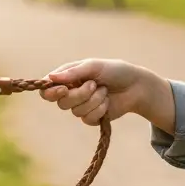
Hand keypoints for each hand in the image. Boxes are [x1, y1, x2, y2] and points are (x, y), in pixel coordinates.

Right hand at [39, 59, 172, 128]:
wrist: (136, 86)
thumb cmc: (115, 71)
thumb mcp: (93, 66)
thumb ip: (72, 72)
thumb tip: (50, 78)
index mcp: (68, 78)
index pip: (48, 89)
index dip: (52, 92)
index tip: (64, 89)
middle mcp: (71, 92)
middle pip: (61, 102)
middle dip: (80, 94)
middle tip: (93, 85)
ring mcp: (81, 106)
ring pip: (76, 111)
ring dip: (94, 100)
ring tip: (104, 91)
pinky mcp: (91, 117)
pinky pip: (88, 119)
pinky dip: (100, 109)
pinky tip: (107, 102)